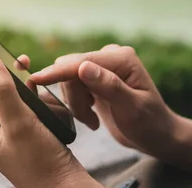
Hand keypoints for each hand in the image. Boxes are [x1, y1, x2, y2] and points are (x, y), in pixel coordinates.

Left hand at [0, 35, 100, 187]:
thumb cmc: (41, 161)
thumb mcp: (20, 124)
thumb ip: (1, 90)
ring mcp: (0, 128)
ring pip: (0, 90)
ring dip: (12, 76)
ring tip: (24, 65)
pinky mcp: (16, 129)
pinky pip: (15, 101)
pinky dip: (25, 91)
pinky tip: (35, 87)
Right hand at [31, 44, 176, 155]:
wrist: (156, 135)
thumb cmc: (150, 124)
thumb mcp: (132, 108)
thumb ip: (109, 86)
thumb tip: (83, 67)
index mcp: (121, 58)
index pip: (82, 61)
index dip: (58, 71)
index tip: (35, 79)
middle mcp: (110, 56)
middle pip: (71, 70)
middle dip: (74, 97)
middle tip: (90, 119)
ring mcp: (101, 66)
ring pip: (68, 80)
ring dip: (76, 104)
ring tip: (93, 120)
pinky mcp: (94, 77)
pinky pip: (71, 86)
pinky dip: (77, 104)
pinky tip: (92, 116)